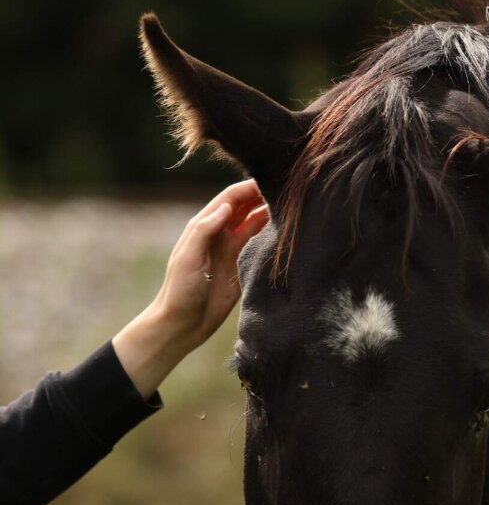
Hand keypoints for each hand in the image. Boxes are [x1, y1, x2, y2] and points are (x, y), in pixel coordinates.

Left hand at [113, 180, 267, 398]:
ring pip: (254, 224)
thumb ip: (204, 230)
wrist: (182, 324)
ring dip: (270, 214)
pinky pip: (258, 246)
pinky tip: (286, 231)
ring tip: (292, 207)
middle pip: (245, 207)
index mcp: (204, 227)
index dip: (248, 187)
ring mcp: (232, 250)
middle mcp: (220, 234)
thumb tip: (227, 206)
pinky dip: (270, 236)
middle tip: (288, 190)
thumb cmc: (179, 291)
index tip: (270, 179)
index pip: (230, 198)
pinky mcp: (241, 267)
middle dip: (262, 196)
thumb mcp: (187, 258)